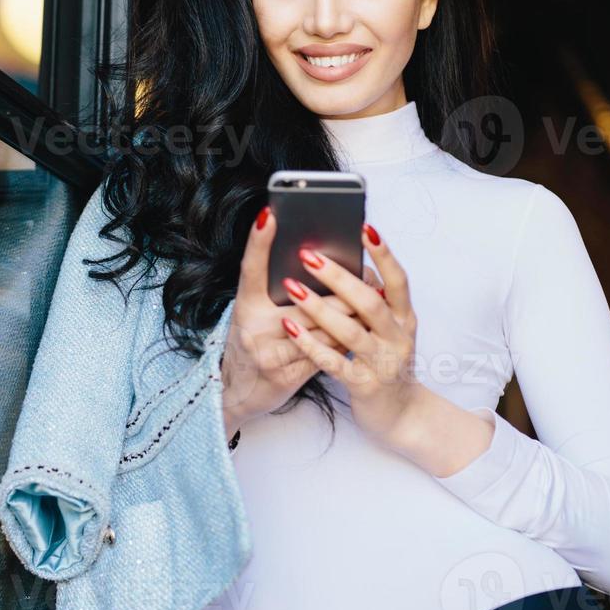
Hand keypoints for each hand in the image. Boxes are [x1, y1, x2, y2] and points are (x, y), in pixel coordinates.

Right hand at [220, 206, 380, 437]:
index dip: (258, 241)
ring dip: (352, 315)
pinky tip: (362, 331)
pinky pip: (327, 354)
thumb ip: (275, 292)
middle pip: (306, 300)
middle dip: (340, 289)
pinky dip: (346, 341)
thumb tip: (316, 264)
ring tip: (373, 299)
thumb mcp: (254, 314)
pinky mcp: (287, 377)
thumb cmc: (253, 345)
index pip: (251, 268)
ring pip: (324, 328)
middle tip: (366, 272)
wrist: (235, 396)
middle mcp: (254, 329)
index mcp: (244, 307)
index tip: (270, 214)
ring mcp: (270, 355)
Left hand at [278, 222, 429, 450]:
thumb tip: (352, 268)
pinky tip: (291, 328)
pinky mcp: (365, 387)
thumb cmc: (388, 365)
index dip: (384, 254)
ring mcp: (383, 363)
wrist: (402, 417)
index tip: (364, 228)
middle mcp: (398, 338)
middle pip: (369, 301)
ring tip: (292, 287)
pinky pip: (334, 363)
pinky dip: (312, 344)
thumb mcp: (391, 332)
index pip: (398, 280)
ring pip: (350, 331)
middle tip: (308, 255)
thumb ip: (376, 305)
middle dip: (338, 277)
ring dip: (319, 307)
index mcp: (405, 319)